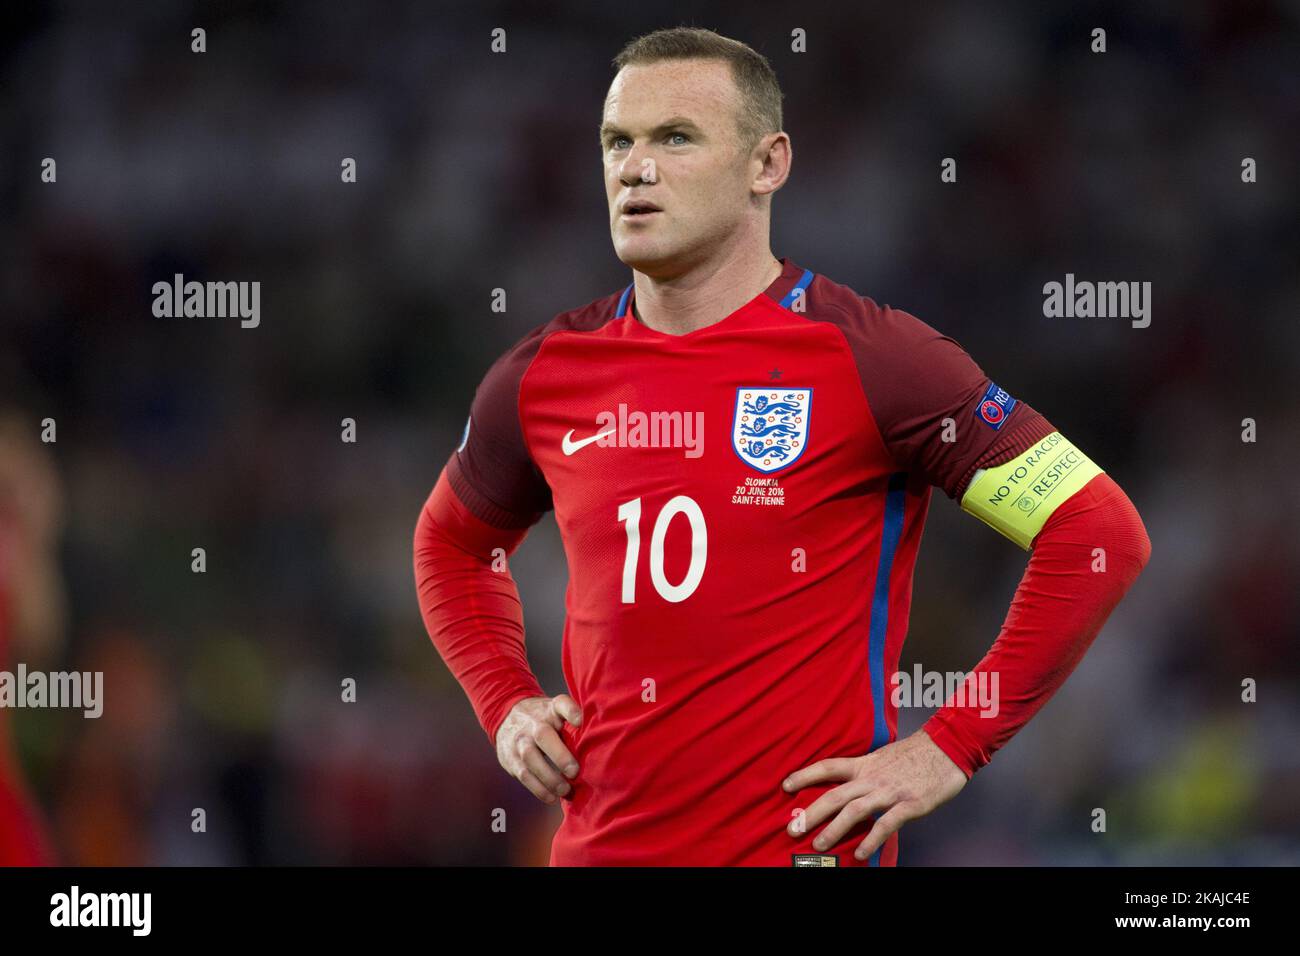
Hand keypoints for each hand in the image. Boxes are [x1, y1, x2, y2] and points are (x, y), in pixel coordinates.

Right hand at [495, 694, 582, 804]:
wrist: (506, 716)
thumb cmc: (544, 719)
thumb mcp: (557, 712)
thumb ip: (574, 723)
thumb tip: (603, 743)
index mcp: (550, 709)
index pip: (561, 703)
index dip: (571, 711)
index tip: (580, 721)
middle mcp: (533, 723)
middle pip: (544, 735)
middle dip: (559, 755)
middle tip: (574, 772)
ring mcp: (520, 740)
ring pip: (531, 758)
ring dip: (549, 778)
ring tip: (565, 790)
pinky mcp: (510, 758)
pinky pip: (524, 774)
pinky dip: (538, 789)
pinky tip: (551, 798)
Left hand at [782, 729, 967, 860]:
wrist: (947, 747)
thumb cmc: (915, 754)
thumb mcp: (883, 758)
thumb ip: (865, 773)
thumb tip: (848, 787)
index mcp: (864, 765)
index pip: (828, 767)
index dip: (805, 775)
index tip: (785, 786)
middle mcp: (871, 778)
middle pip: (834, 795)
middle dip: (811, 813)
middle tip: (792, 829)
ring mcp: (889, 792)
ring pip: (854, 810)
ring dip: (834, 829)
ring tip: (819, 845)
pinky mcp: (909, 804)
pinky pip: (886, 823)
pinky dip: (872, 839)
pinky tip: (861, 853)